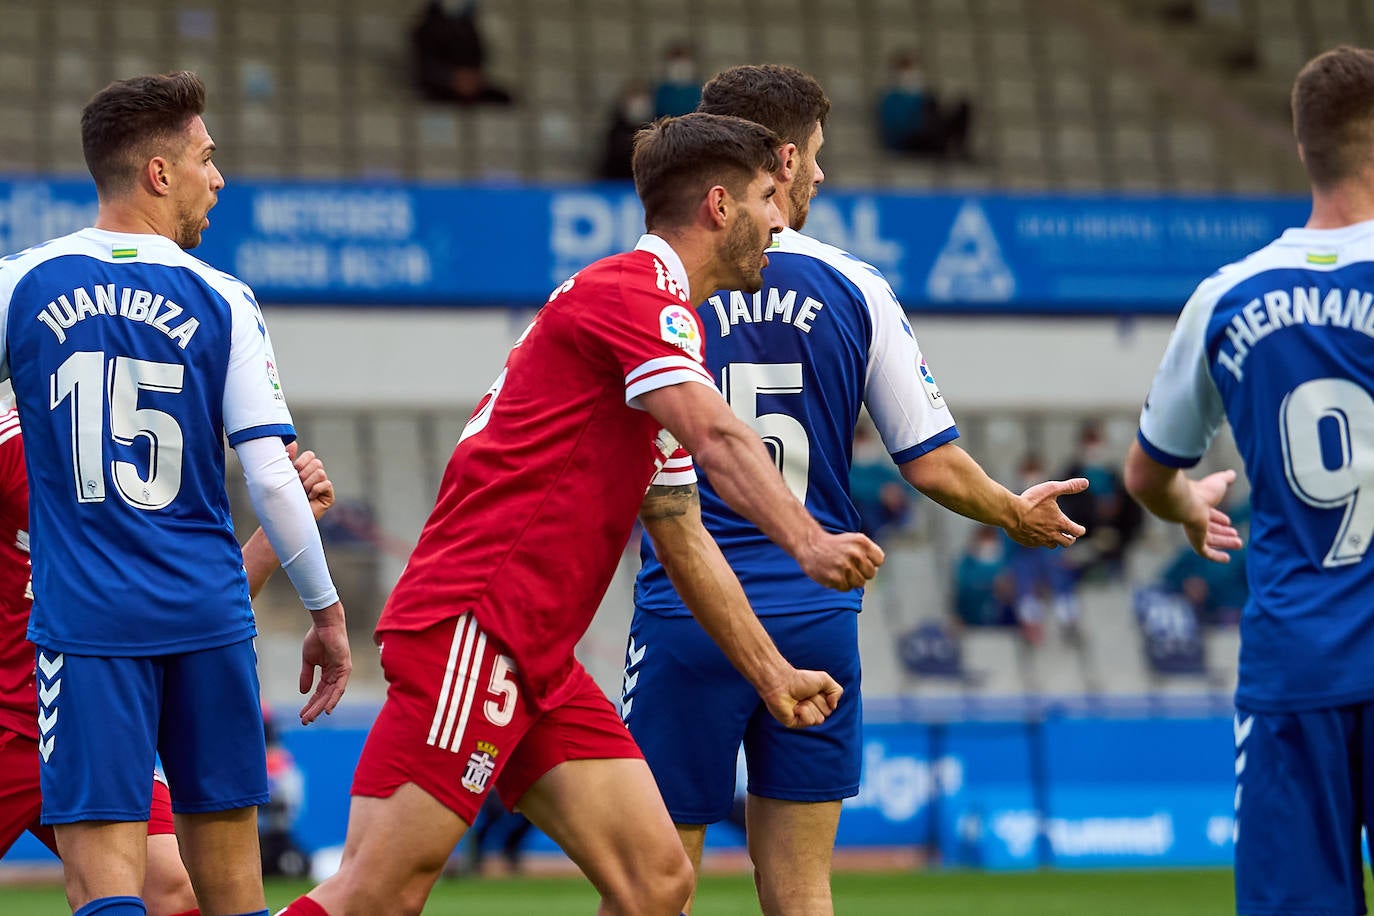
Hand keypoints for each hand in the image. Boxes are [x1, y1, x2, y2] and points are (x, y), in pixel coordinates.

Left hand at [286, 441, 334, 519]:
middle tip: (298, 484)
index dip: (302, 461)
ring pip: (320, 473)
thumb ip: (287, 459)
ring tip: (302, 493)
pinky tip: (310, 497)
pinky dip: (317, 489)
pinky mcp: (329, 497)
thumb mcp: (282, 476)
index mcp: (305, 470)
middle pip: (317, 463)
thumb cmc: (281, 497)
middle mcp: (316, 476)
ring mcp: (323, 486)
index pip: (310, 455)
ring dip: (308, 483)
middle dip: (304, 473)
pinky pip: (327, 484)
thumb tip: (294, 442)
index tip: (294, 470)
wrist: (283, 517)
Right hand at [299, 601, 350, 724]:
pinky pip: (340, 687)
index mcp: (328, 672)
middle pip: (325, 696)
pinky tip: (327, 709)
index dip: (310, 704)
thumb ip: (306, 676)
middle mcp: (336, 674)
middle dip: (314, 709)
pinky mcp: (345, 668)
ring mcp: (341, 672)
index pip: (319, 692)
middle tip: (305, 721)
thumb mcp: (308, 661)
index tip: (302, 714)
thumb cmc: (317, 638)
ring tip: (311, 718)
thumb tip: (303, 692)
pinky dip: (334, 698)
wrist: (324, 624)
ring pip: (331, 695)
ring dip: (321, 707)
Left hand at [759, 667, 843, 728]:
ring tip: (798, 700)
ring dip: (810, 706)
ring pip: (819, 719)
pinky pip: (809, 721)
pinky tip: (794, 707)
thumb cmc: (800, 680)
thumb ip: (837, 691)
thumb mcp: (824, 679)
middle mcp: (810, 712)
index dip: (825, 697)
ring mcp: (802, 719)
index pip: (830, 707)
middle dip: (817, 701)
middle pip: (826, 713)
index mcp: (817, 703)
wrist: (781, 682)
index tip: (814, 689)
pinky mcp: (794, 724)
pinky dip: (803, 712)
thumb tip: (833, 706)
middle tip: (805, 694)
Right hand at [796, 532, 884, 590]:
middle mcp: (855, 554)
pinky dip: (841, 584)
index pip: (879, 560)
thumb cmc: (834, 544)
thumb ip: (867, 553)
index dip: (870, 562)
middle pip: (870, 573)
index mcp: (862, 542)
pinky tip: (833, 574)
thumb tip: (875, 570)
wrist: (810, 544)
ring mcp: (845, 567)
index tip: (860, 560)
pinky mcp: (835, 578)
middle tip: (849, 566)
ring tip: (840, 570)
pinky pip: (846, 588)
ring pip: (860, 583)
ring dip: (851, 580)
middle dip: (861, 572)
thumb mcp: (854, 540)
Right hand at [1009, 477, 1089, 547]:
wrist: (1010, 512)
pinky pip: (1037, 544)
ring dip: (1055, 541)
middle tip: (1069, 536)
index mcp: (1060, 523)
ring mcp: (1040, 540)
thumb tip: (1086, 482)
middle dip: (1070, 539)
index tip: (1081, 530)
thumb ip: (1069, 487)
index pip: (1077, 531)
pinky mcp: (1028, 542)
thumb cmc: (1031, 501)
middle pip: (1066, 542)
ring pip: (1052, 545)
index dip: (1080, 530)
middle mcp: (1052, 535)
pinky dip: (1039, 540)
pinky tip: (1036, 535)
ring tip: (1054, 536)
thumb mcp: (1052, 489)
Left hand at [1183, 470, 1242, 561]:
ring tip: (1240, 544)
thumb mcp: (1219, 483)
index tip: (1229, 522)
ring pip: (1210, 540)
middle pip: (1209, 528)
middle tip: (1236, 536)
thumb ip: (1226, 478)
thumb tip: (1232, 473)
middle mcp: (1194, 518)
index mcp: (1198, 505)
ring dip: (1225, 542)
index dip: (1218, 518)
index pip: (1208, 514)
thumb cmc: (1200, 491)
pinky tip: (1227, 559)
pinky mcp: (1194, 541)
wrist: (1183, 502)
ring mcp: (1193, 530)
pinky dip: (1216, 556)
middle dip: (1223, 532)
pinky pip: (1206, 553)